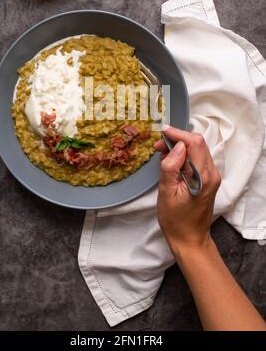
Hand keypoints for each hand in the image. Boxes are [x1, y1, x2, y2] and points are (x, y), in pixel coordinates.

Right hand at [154, 126, 220, 255]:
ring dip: (180, 146)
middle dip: (177, 139)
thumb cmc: (175, 220)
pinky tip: (171, 161)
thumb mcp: (166, 192)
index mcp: (203, 177)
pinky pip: (198, 158)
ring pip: (198, 149)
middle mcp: (212, 174)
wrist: (189, 238)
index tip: (162, 132)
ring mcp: (212, 176)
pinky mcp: (209, 178)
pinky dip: (184, 154)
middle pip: (198, 143)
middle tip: (158, 145)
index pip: (194, 143)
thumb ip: (171, 167)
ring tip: (162, 153)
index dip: (178, 134)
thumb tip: (177, 146)